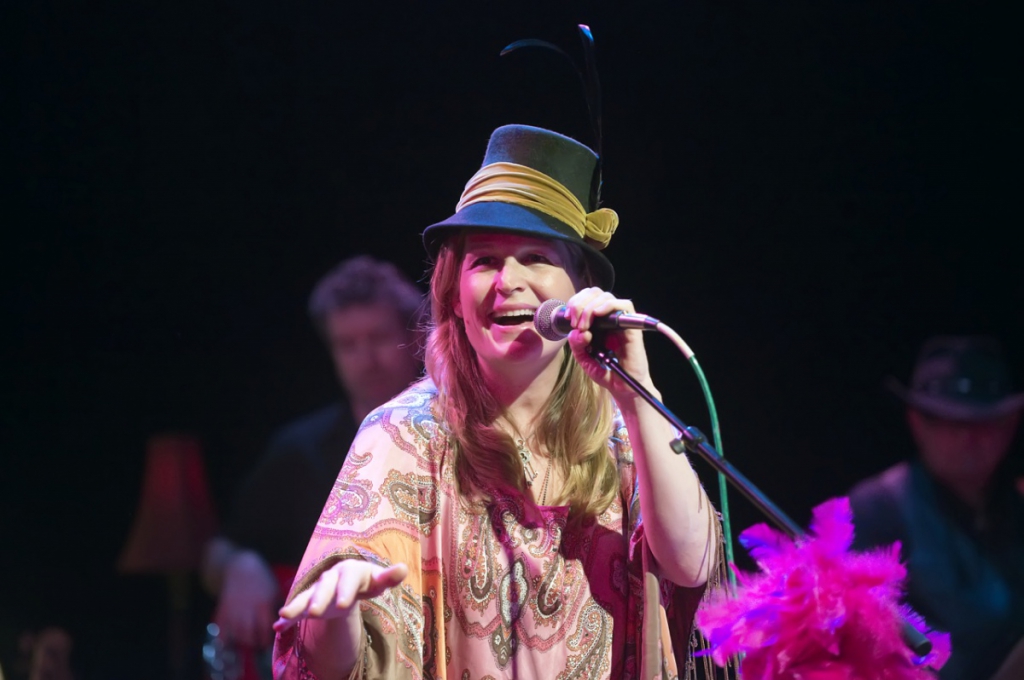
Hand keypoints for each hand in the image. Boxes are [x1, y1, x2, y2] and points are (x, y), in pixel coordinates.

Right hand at [213, 550, 278, 648]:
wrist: (240, 567)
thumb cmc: (262, 580)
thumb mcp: (274, 591)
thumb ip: (277, 608)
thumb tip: (283, 626)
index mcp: (263, 604)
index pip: (266, 629)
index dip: (267, 640)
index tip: (269, 643)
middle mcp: (248, 609)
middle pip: (250, 635)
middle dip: (255, 644)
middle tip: (259, 646)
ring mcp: (233, 610)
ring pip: (236, 634)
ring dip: (242, 642)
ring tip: (248, 642)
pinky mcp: (222, 610)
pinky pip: (222, 630)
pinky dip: (225, 639)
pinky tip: (231, 641)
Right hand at [273, 561, 407, 633]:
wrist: (349, 583)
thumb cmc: (366, 582)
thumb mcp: (377, 580)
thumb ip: (389, 576)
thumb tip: (403, 568)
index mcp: (350, 571)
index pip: (348, 579)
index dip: (345, 590)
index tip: (344, 604)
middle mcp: (331, 578)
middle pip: (325, 587)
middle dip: (319, 599)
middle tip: (314, 612)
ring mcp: (318, 590)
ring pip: (306, 596)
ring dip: (297, 605)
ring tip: (285, 616)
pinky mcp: (308, 601)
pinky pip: (296, 609)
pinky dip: (288, 618)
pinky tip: (277, 628)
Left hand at [564, 287, 655, 399]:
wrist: (622, 388)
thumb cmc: (605, 371)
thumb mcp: (583, 358)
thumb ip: (576, 344)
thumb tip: (578, 330)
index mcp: (597, 321)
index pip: (587, 298)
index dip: (575, 302)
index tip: (568, 319)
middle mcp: (609, 318)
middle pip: (595, 293)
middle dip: (579, 303)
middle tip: (574, 322)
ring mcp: (621, 321)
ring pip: (607, 297)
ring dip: (590, 306)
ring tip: (583, 324)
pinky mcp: (632, 328)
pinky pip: (625, 306)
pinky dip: (608, 305)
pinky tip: (597, 314)